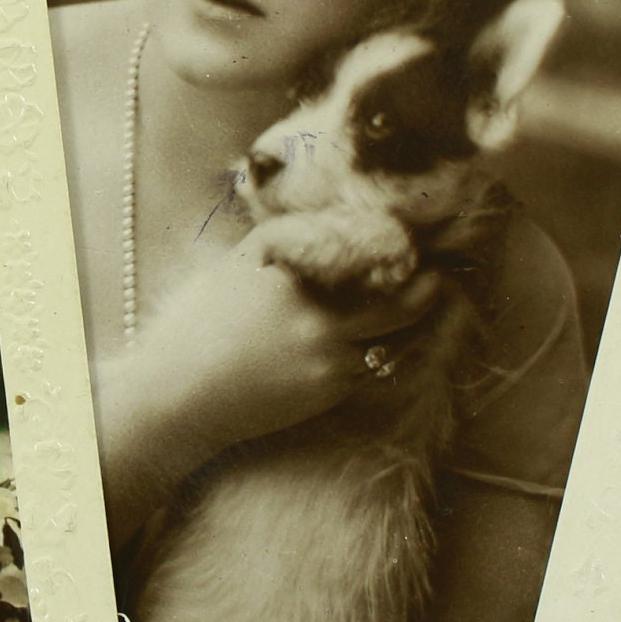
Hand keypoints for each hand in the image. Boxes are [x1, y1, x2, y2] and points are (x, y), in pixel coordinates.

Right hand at [99, 235, 438, 499]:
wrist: (181, 396)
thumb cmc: (198, 328)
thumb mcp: (234, 268)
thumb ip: (279, 242)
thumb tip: (324, 224)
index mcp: (291, 274)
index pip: (362, 252)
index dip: (395, 247)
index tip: (412, 241)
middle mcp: (317, 313)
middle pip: (397, 300)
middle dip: (426, 287)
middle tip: (439, 276)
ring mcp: (328, 355)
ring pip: (394, 337)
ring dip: (416, 323)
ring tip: (429, 306)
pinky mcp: (330, 390)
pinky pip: (376, 367)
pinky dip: (390, 353)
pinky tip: (397, 344)